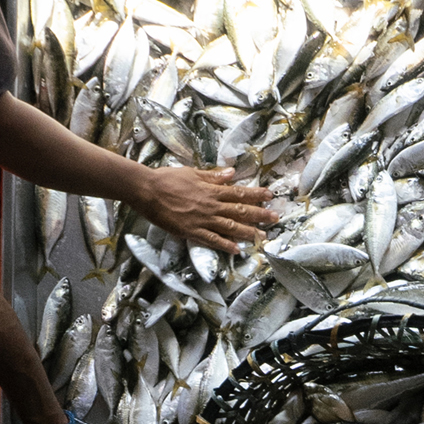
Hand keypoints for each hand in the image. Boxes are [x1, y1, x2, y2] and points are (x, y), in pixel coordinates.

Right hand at [130, 162, 272, 257]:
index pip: (239, 192)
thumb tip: (232, 173)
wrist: (147, 190)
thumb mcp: (192, 173)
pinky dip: (225, 245)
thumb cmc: (167, 179)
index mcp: (211, 190)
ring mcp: (202, 219)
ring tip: (262, 237)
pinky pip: (211, 240)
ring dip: (248, 232)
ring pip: (230, 226)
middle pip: (240, 210)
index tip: (270, 196)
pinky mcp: (191, 231)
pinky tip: (236, 250)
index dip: (256, 194)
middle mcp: (210, 205)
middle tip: (275, 219)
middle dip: (259, 214)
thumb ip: (213, 176)